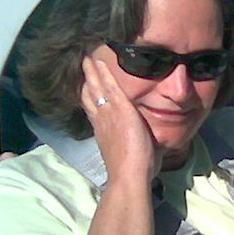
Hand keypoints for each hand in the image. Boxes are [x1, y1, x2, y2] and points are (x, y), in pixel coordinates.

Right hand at [81, 57, 158, 185]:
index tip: (86, 86)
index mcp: (104, 131)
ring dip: (93, 71)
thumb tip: (149, 144)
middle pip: (90, 95)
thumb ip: (136, 143)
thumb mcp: (131, 151)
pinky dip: (103, 73)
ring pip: (96, 87)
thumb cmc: (134, 170)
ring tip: (89, 58)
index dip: (89, 96)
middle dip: (87, 79)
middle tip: (84, 64)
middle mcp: (102, 120)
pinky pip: (109, 86)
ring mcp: (109, 114)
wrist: (129, 175)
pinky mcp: (121, 110)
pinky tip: (100, 62)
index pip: (93, 109)